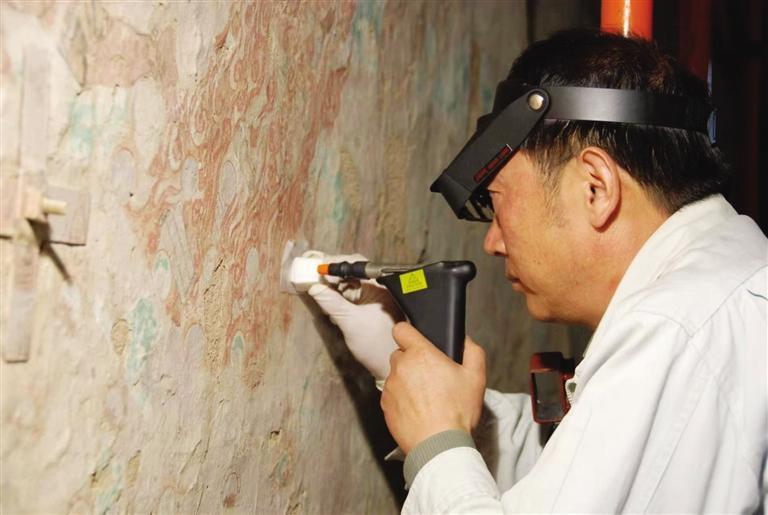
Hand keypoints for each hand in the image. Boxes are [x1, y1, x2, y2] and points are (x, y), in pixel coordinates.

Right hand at [308, 254, 402, 379]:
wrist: (386, 366)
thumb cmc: (376, 346)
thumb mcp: (349, 322)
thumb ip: (331, 303)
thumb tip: (314, 287)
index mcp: (380, 287)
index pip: (356, 264)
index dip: (335, 264)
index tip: (318, 267)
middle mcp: (379, 288)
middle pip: (352, 272)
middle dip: (332, 275)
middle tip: (314, 277)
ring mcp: (373, 297)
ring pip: (349, 283)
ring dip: (333, 286)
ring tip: (319, 290)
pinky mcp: (367, 307)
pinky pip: (350, 295)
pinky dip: (338, 296)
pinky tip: (329, 302)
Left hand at [381, 322, 485, 453]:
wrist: (440, 445)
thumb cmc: (457, 412)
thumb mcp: (476, 377)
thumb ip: (472, 351)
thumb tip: (463, 340)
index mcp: (420, 354)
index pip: (401, 329)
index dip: (409, 333)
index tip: (416, 341)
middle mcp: (401, 367)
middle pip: (401, 354)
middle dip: (413, 361)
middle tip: (431, 376)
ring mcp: (390, 387)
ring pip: (396, 376)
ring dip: (407, 381)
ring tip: (426, 398)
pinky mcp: (385, 406)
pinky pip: (392, 395)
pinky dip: (402, 399)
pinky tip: (418, 410)